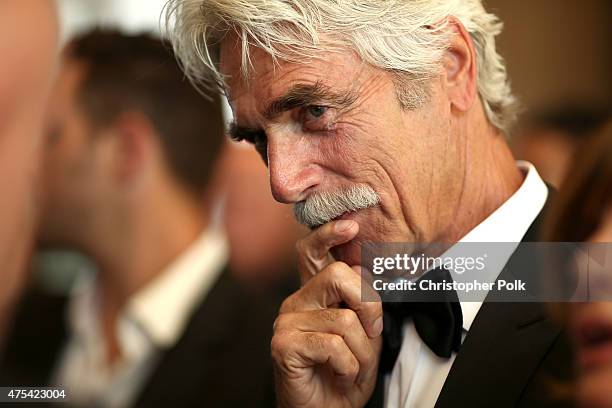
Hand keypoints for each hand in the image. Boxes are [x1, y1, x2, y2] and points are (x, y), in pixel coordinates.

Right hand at [272, 221, 382, 407]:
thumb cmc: (344, 372)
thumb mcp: (363, 334)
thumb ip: (363, 304)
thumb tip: (368, 275)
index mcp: (315, 294)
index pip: (312, 251)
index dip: (328, 234)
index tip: (350, 225)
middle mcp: (297, 301)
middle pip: (338, 275)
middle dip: (369, 305)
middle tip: (371, 331)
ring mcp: (287, 321)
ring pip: (345, 319)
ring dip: (362, 352)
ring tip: (353, 367)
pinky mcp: (284, 344)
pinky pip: (334, 345)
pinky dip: (348, 366)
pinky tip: (339, 374)